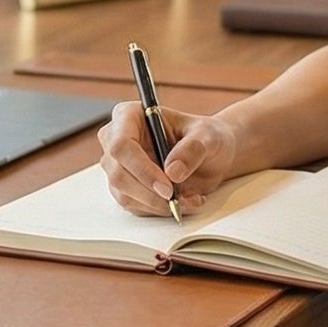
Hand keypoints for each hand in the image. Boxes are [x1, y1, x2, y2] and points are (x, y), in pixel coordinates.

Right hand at [99, 101, 243, 216]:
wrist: (211, 156)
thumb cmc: (206, 137)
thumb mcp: (208, 137)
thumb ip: (192, 149)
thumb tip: (172, 172)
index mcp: (129, 116)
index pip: (121, 145)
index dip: (141, 169)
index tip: (167, 186)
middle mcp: (115, 140)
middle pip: (118, 174)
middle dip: (149, 192)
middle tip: (176, 199)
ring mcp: (118, 166)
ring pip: (124, 194)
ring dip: (157, 204)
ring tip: (189, 199)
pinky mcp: (126, 188)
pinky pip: (135, 206)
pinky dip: (160, 210)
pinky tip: (183, 202)